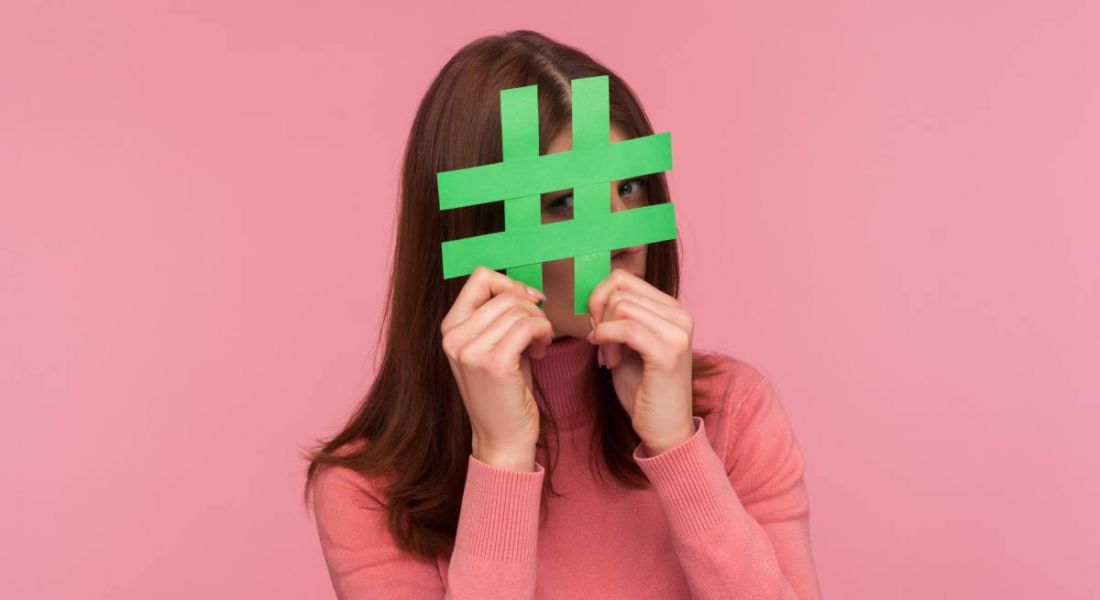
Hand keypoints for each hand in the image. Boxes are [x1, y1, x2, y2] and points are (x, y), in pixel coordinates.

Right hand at [440, 267, 552, 470]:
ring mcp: (470, 350)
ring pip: (518, 310)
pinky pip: (528, 326)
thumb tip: (521, 288)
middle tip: (537, 333)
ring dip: (539, 323)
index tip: (528, 303)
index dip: (510, 284)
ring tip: (538, 345)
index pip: (480, 277)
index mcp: (450, 329)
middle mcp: (454, 337)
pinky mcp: (493, 363)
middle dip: (530, 308)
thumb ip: (496, 317)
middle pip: (504, 293)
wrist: (501, 439)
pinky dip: (543, 333)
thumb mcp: (491, 347)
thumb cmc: (503, 392)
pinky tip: (540, 351)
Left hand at [587, 268, 695, 455]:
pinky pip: (625, 329)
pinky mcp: (668, 352)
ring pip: (620, 306)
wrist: (666, 429)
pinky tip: (607, 358)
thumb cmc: (644, 389)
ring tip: (609, 357)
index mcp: (672, 309)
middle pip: (619, 288)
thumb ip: (615, 319)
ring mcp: (677, 332)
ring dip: (604, 331)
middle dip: (599, 315)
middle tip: (601, 344)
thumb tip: (594, 298)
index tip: (598, 327)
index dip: (599, 299)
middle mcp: (680, 315)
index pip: (623, 278)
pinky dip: (607, 339)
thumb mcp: (627, 345)